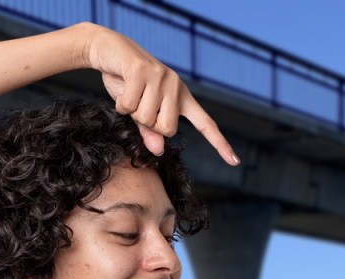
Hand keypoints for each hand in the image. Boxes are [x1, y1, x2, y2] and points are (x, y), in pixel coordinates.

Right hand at [81, 24, 238, 162]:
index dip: (219, 144)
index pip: (206, 124)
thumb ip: (152, 133)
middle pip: (168, 129)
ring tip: (130, 93)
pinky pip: (130, 105)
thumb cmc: (128, 84)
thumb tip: (158, 151)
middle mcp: (176, 86)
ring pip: (147, 118)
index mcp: (182, 97)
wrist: (109, 50)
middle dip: (149, 125)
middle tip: (139, 105)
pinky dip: (121, 104)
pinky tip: (121, 87)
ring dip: (132, 112)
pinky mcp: (142, 70)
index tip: (235, 162)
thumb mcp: (141, 111)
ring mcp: (161, 76)